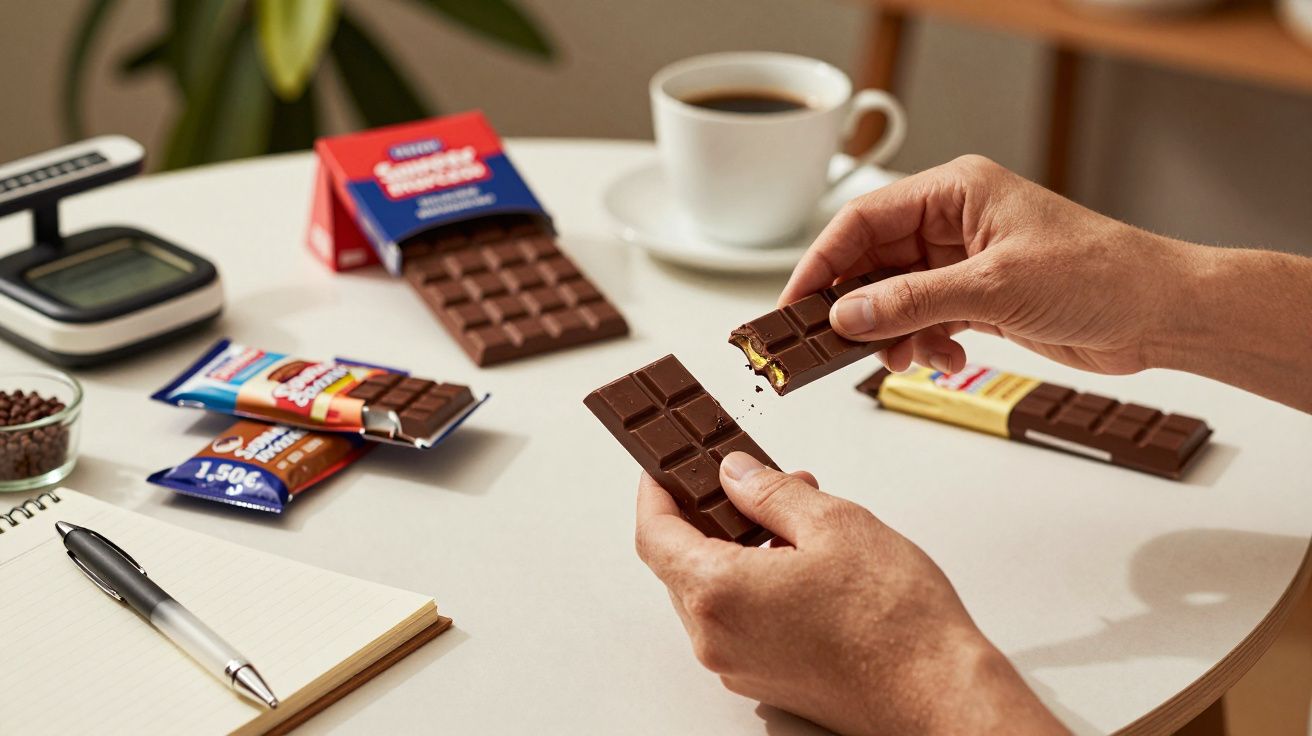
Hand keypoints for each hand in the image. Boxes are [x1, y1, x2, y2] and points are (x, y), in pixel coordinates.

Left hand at [635, 452, 1065, 734]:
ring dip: (738, 547)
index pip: (655, 534)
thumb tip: (735, 474)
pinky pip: (737, 619)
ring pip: (712, 591)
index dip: (656, 493)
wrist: (937, 693)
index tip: (665, 468)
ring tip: (794, 517)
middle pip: (681, 563)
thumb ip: (769, 492)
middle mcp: (715, 637)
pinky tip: (800, 560)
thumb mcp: (833, 523)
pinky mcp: (764, 679)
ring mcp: (738, 665)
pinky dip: (754, 582)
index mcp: (719, 593)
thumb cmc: (895, 621)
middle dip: (710, 514)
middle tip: (749, 481)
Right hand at [781, 155, 1193, 375]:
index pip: (863, 220)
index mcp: (955, 191)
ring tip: (902, 360)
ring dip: (891, 333)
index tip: (794, 304)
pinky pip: (924, 320)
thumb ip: (909, 302)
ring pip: (895, 297)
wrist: (1160, 313)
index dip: (822, 262)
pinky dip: (923, 344)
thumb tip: (845, 315)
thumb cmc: (1099, 274)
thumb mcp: (992, 288)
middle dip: (854, 306)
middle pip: (873, 261)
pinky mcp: (980, 297)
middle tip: (826, 346)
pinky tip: (945, 359)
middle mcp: (955, 221)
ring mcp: (966, 261)